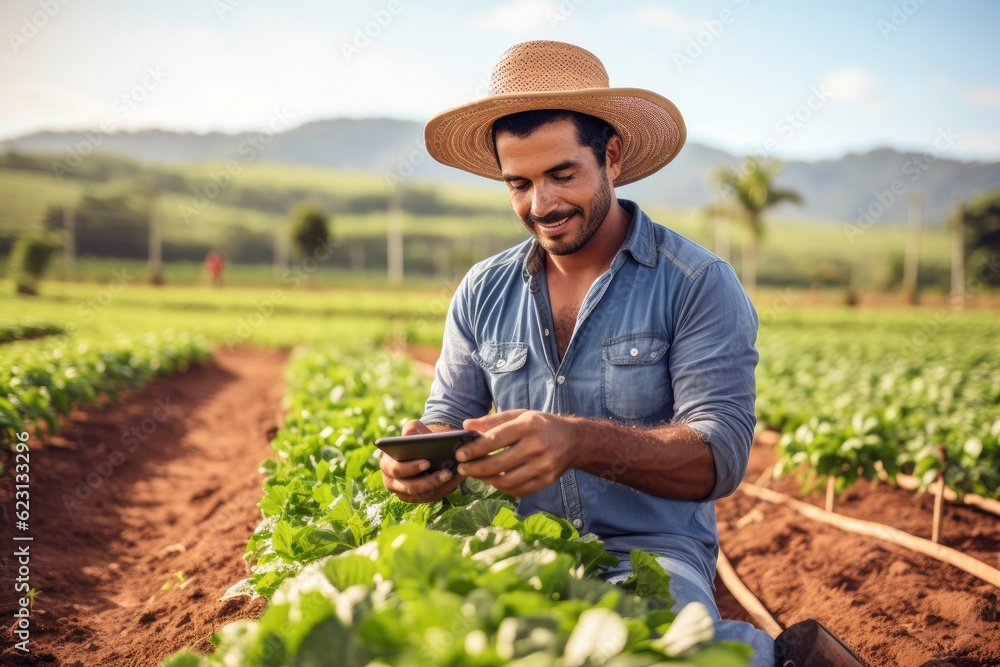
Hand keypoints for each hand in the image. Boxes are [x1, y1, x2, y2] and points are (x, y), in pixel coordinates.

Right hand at [380, 419, 465, 502]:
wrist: (426, 447)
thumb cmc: (418, 437)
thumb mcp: (414, 429)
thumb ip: (411, 429)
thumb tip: (409, 435)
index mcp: (387, 463)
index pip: (396, 469)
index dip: (410, 468)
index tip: (427, 463)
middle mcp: (392, 481)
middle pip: (410, 487)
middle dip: (428, 480)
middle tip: (446, 473)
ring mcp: (404, 492)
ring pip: (422, 494)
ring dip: (439, 486)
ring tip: (454, 476)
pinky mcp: (417, 497)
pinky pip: (431, 497)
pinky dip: (444, 489)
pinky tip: (455, 481)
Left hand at [455, 410, 576, 496]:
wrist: (573, 440)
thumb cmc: (541, 425)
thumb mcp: (520, 415)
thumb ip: (493, 420)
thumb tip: (467, 426)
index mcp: (529, 425)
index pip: (495, 439)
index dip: (474, 449)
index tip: (460, 454)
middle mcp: (538, 446)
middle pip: (499, 463)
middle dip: (476, 468)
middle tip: (463, 468)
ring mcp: (543, 466)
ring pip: (507, 480)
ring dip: (487, 480)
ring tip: (476, 475)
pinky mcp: (546, 480)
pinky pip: (518, 489)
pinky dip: (502, 488)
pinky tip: (493, 480)